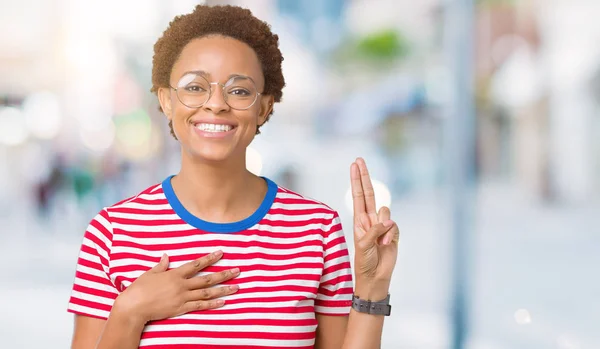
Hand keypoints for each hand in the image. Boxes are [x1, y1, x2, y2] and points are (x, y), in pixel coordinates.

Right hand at [113, 251, 239, 323]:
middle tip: (238, 271)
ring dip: (223, 289)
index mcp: (175, 274)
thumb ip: (161, 265)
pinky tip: (223, 302)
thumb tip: (166, 256)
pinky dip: (212, 304)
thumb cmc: (138, 289)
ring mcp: (182, 297)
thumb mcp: (150, 274)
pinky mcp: (181, 308)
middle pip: (207, 279)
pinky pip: (200, 306)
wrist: (133, 307)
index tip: (221, 253)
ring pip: (207, 293)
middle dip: (224, 274)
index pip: (196, 264)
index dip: (210, 258)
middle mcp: (181, 285)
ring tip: (236, 287)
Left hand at [350, 158, 398, 297]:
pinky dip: (391, 234)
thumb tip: (387, 220)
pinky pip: (394, 226)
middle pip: (369, 193)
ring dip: (383, 225)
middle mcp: (370, 219)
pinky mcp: (393, 232)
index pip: (357, 195)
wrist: (375, 277)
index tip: (354, 164)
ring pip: (385, 211)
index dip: (356, 180)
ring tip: (380, 240)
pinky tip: (387, 244)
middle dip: (364, 177)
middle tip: (359, 160)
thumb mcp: (363, 245)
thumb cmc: (364, 261)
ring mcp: (382, 225)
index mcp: (359, 220)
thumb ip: (374, 230)